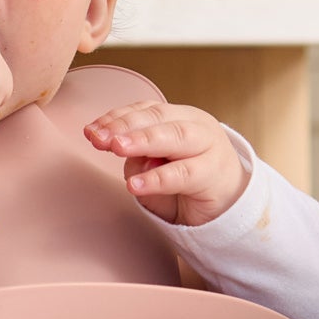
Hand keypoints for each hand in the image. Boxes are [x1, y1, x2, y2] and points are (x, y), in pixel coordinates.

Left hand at [84, 101, 246, 225]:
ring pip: (173, 137)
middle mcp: (195, 125)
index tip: (91, 130)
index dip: (117, 118)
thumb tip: (123, 152)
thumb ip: (138, 157)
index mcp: (179, 116)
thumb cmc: (187, 184)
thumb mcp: (155, 166)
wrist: (227, 208)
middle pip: (157, 118)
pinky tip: (135, 185)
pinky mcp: (213, 174)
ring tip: (117, 148)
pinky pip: (182, 174)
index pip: (144, 110)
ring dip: (142, 141)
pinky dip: (157, 178)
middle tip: (100, 138)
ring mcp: (208, 147)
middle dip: (125, 126)